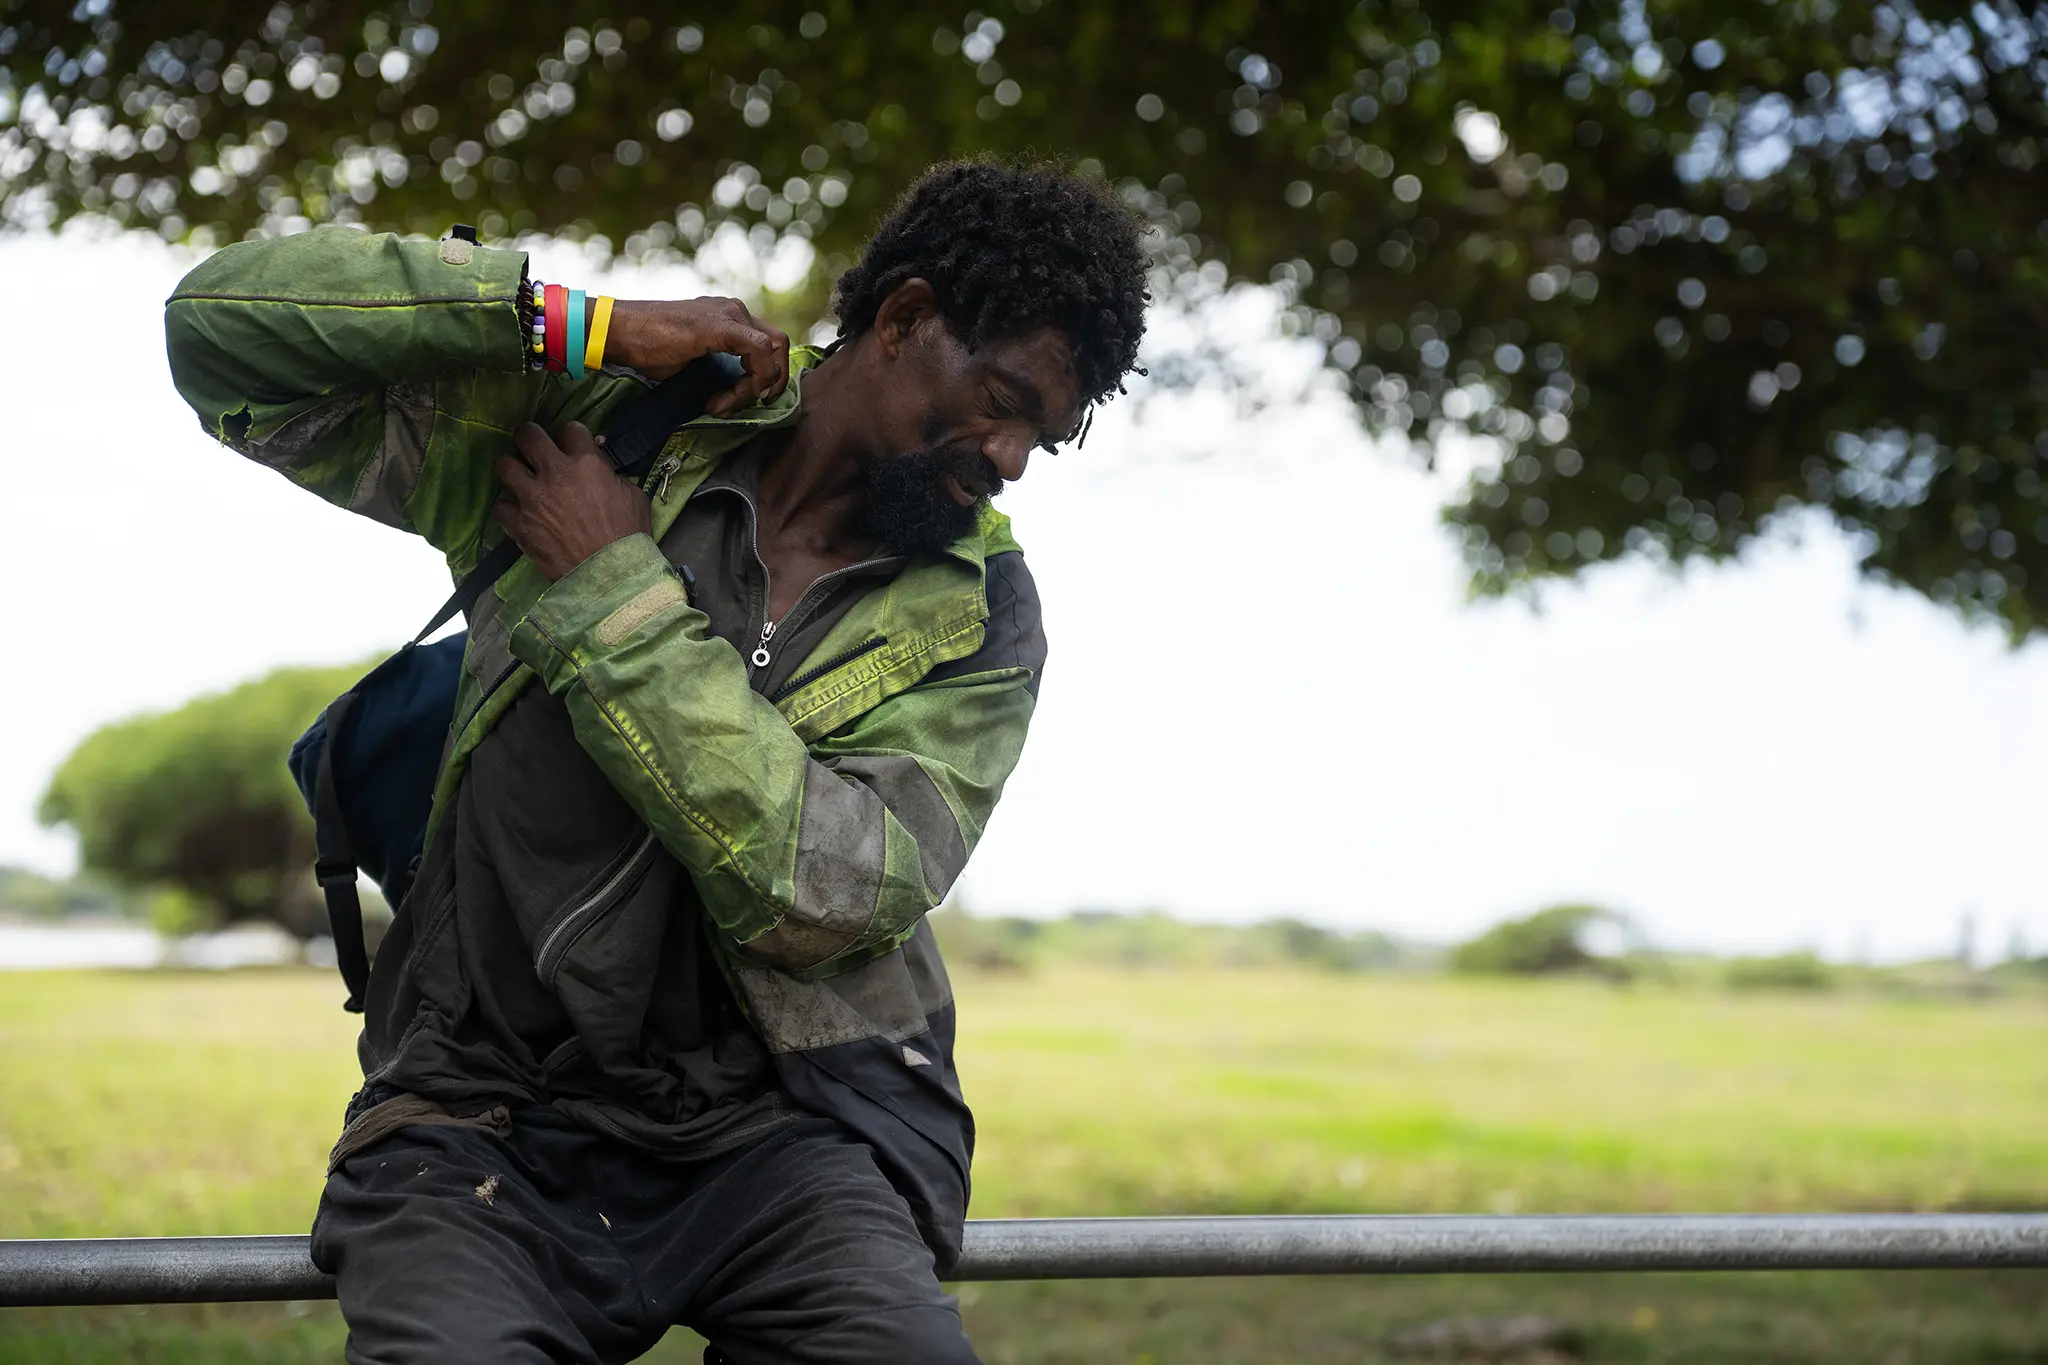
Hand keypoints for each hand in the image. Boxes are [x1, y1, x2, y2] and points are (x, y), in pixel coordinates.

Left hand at [493, 421, 651, 579]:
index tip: (572, 445)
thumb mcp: (632, 495)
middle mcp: (554, 474)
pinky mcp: (519, 525)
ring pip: (503, 465)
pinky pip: (500, 506)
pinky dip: (508, 509)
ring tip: (519, 478)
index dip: (571, 436)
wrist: (612, 575)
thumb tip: (600, 470)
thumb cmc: (629, 536)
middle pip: (527, 435)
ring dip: (511, 469)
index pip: (570, 429)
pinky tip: (518, 514)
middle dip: (529, 437)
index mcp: (586, 463)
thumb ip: (610, 475)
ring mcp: (532, 499)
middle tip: (533, 447)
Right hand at [604, 297, 791, 416]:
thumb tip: (737, 392)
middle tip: (748, 404)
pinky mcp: (723, 325)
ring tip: (723, 403)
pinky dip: (751, 380)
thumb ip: (720, 368)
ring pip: (773, 350)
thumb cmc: (647, 347)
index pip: (769, 345)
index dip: (764, 377)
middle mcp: (735, 310)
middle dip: (771, 381)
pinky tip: (724, 398)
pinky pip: (760, 352)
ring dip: (756, 385)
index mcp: (729, 316)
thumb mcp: (694, 359)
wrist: (620, 333)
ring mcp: (730, 314)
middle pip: (780, 345)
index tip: (737, 400)